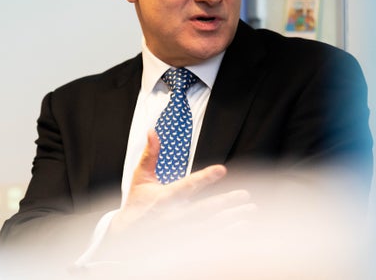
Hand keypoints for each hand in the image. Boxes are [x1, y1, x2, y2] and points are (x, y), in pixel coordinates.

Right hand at [109, 130, 253, 235]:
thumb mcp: (141, 177)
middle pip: (203, 210)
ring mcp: (179, 233)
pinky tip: (241, 226)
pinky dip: (226, 233)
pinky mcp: (183, 243)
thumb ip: (151, 154)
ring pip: (210, 226)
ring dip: (231, 218)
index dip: (204, 177)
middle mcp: (172, 217)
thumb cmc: (136, 204)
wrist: (126, 235)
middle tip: (244, 195)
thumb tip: (153, 131)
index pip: (186, 186)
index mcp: (162, 199)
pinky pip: (209, 240)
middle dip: (225, 202)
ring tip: (249, 210)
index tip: (221, 169)